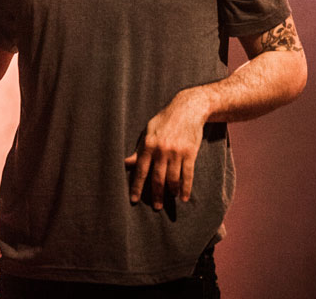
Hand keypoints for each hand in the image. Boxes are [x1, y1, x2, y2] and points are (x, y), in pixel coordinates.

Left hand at [124, 88, 208, 208]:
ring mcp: (176, 152)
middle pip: (157, 178)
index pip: (141, 170)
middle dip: (156, 195)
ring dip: (171, 192)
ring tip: (170, 198)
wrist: (187, 108)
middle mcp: (162, 150)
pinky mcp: (190, 153)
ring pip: (173, 179)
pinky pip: (187, 175)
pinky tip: (183, 197)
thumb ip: (139, 150)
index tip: (133, 200)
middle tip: (156, 207)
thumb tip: (125, 163)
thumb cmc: (165, 120)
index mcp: (149, 145)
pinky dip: (185, 188)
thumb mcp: (148, 131)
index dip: (136, 186)